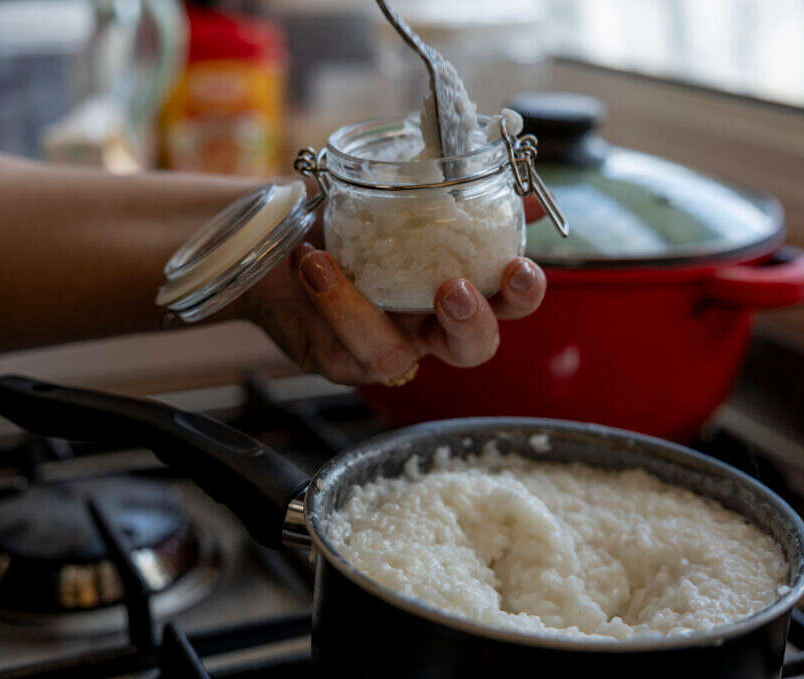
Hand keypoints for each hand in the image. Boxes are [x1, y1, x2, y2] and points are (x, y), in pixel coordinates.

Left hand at [239, 197, 546, 385]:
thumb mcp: (395, 196)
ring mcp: (386, 348)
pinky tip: (304, 261)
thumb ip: (456, 194)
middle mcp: (428, 328)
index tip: (517, 267)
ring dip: (354, 307)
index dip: (523, 293)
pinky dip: (320, 299)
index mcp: (457, 288)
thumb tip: (526, 192)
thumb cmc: (345, 223)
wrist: (277, 243)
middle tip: (454, 291)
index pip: (509, 304)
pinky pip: (339, 344)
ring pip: (390, 354)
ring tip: (320, 262)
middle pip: (473, 349)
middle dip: (471, 323)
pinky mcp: (341, 361)